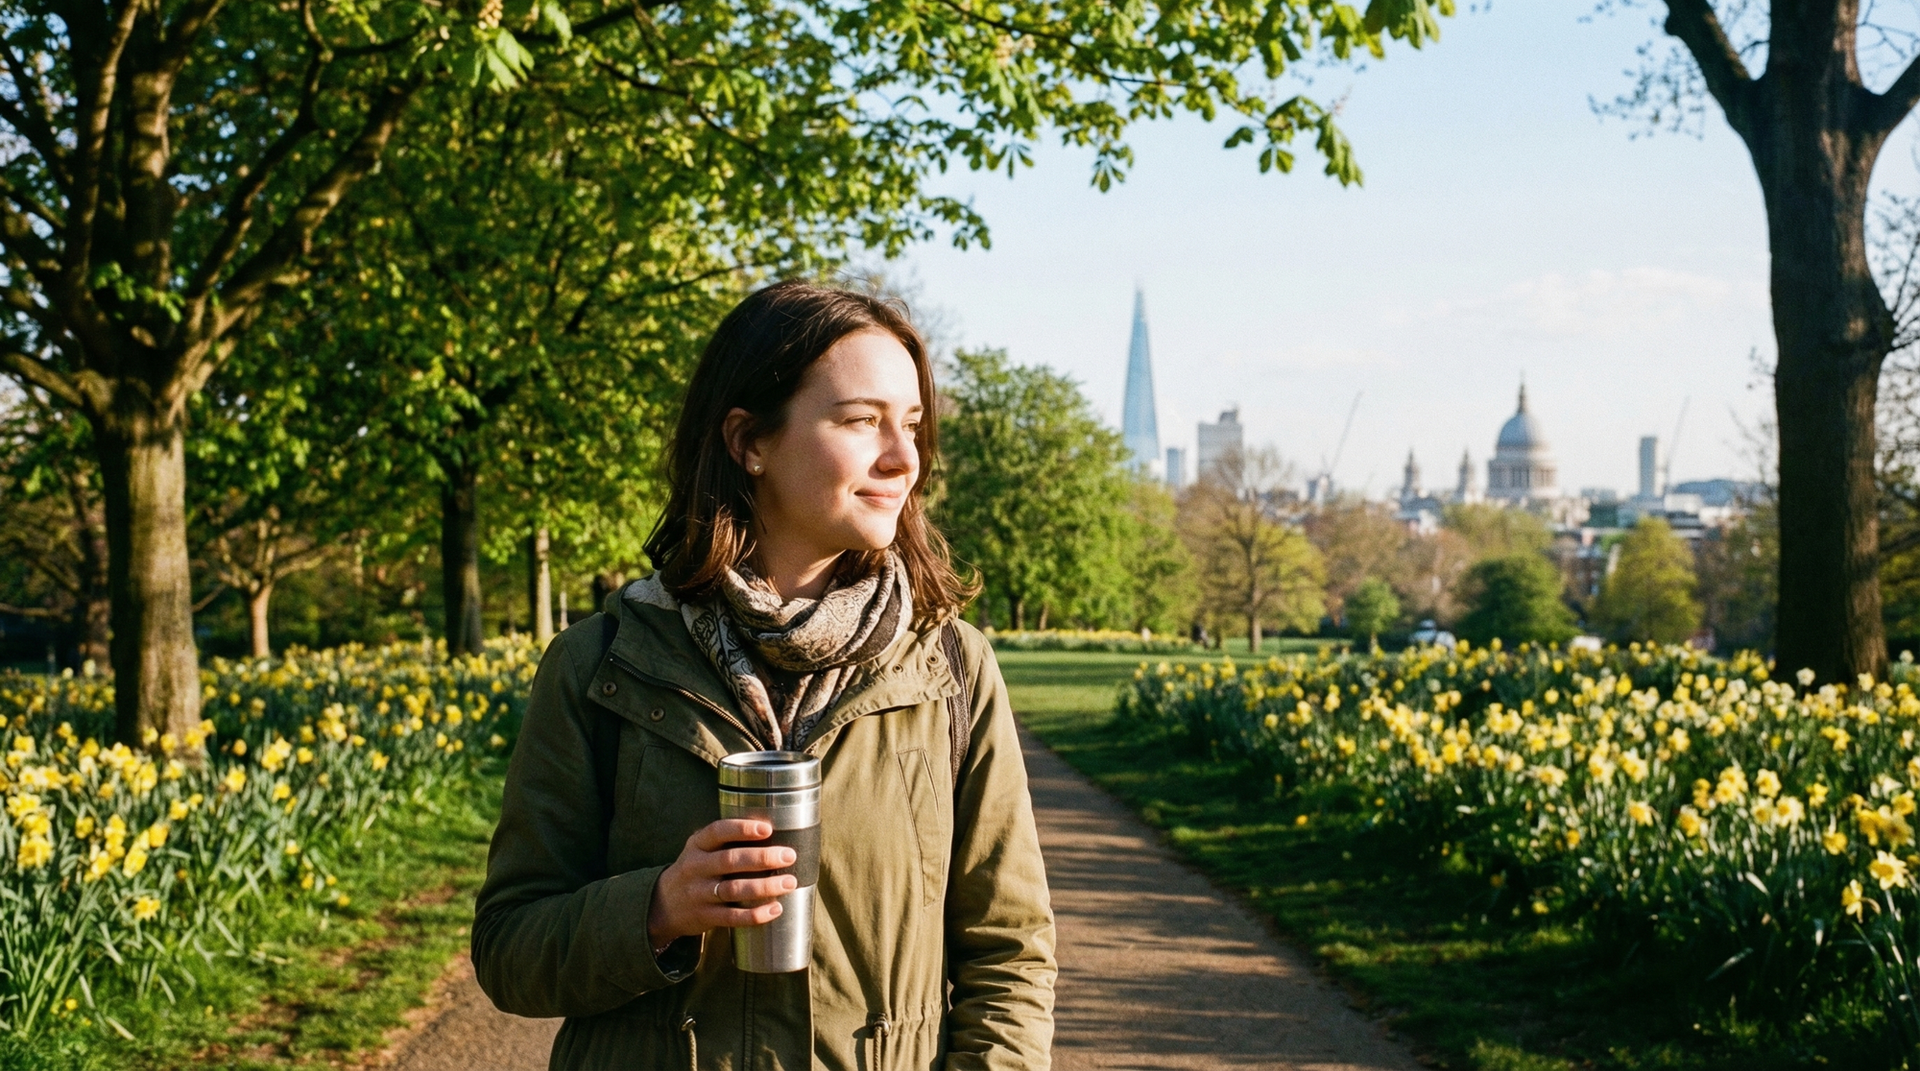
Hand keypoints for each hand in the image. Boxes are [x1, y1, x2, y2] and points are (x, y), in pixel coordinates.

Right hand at [647, 819, 797, 949]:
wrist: (663, 904)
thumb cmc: (695, 870)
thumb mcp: (700, 848)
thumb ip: (726, 840)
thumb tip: (773, 831)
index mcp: (697, 845)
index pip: (717, 831)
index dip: (742, 829)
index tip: (767, 829)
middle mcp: (696, 867)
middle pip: (730, 860)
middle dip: (762, 857)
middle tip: (789, 855)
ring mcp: (699, 893)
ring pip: (734, 889)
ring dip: (765, 886)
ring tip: (789, 882)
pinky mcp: (705, 916)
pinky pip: (732, 917)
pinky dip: (755, 915)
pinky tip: (775, 908)